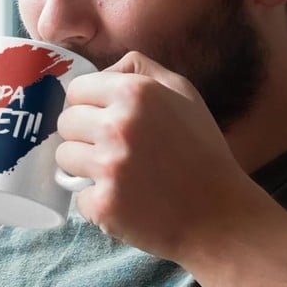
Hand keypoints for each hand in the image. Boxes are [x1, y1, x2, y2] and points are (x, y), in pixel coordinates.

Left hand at [56, 51, 255, 262]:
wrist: (221, 216)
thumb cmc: (202, 152)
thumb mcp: (183, 93)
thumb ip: (140, 69)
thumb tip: (100, 71)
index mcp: (135, 92)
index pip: (76, 90)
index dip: (87, 105)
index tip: (103, 120)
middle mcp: (117, 125)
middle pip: (65, 123)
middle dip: (83, 136)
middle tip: (114, 150)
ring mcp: (108, 167)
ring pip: (64, 158)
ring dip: (84, 167)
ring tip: (119, 175)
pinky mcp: (103, 204)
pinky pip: (77, 196)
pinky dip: (96, 201)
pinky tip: (125, 201)